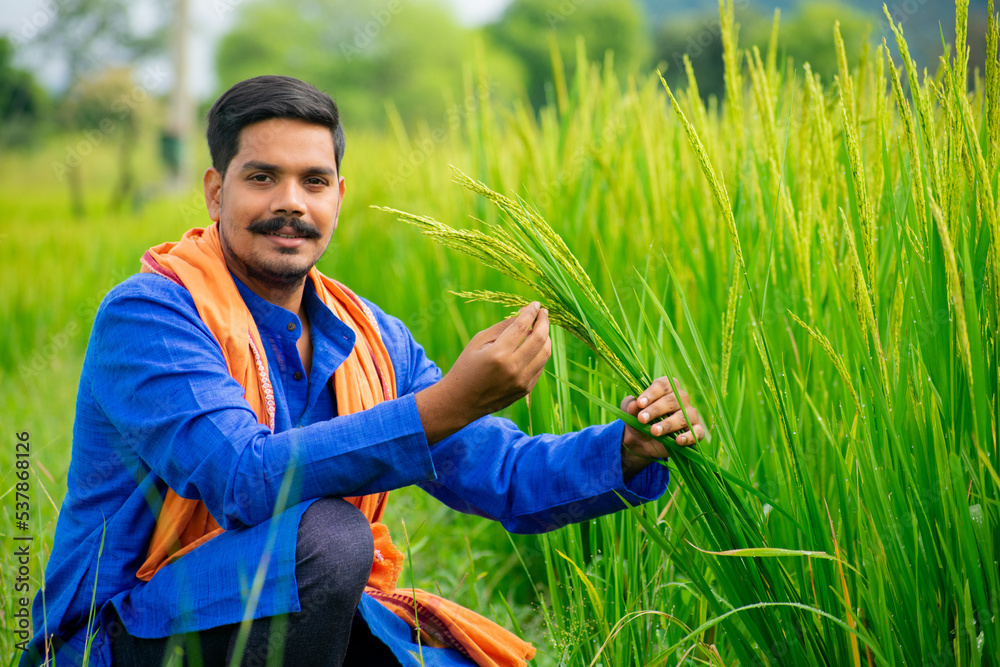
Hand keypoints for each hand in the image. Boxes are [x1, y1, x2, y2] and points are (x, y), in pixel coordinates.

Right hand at [416, 302, 550, 443]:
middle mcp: (513, 368)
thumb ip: (503, 327)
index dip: (531, 312)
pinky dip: (540, 353)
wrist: (461, 401)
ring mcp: (521, 381)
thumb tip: (525, 314)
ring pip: (545, 353)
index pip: (522, 327)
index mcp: (498, 354)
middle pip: (540, 339)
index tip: (535, 304)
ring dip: (546, 337)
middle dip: (544, 322)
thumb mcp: (479, 341)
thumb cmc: (467, 366)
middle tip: (543, 313)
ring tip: (541, 328)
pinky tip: (534, 346)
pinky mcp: (525, 389)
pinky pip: (540, 366)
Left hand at [619, 377, 706, 480]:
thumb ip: (631, 406)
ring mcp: (691, 414)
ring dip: (668, 424)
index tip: (639, 403)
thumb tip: (634, 405)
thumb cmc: (638, 418)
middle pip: (672, 400)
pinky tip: (679, 441)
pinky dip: (689, 437)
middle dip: (655, 410)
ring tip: (654, 431)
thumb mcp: (630, 411)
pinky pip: (697, 432)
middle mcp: (681, 398)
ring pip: (683, 417)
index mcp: (667, 387)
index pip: (663, 385)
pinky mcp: (696, 431)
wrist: (642, 440)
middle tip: (641, 419)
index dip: (651, 393)